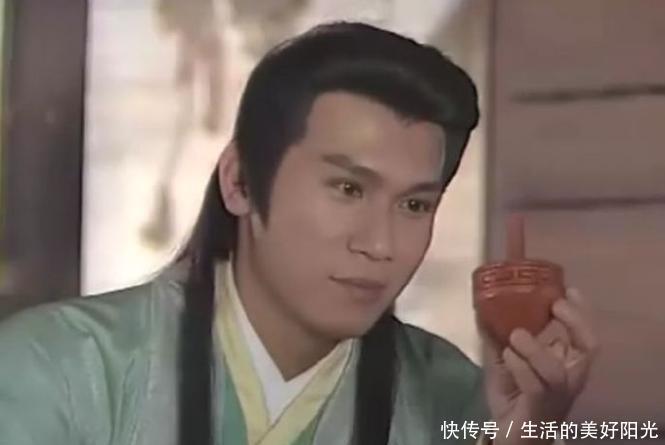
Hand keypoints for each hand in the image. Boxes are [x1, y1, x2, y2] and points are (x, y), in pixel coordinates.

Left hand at [480, 287, 598, 444]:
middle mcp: (570, 377)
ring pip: (556, 370)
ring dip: (535, 348)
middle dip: (574, 322)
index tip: (566, 289)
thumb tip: (482, 307)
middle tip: (553, 306)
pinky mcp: (539, 409)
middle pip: (588, 347)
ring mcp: (557, 395)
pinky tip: (507, 355)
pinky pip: (536, 387)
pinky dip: (521, 367)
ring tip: (515, 336)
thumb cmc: (515, 394)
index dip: (582, 311)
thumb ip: (497, 335)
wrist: (513, 435)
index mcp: (566, 361)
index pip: (586, 334)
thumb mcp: (504, 359)